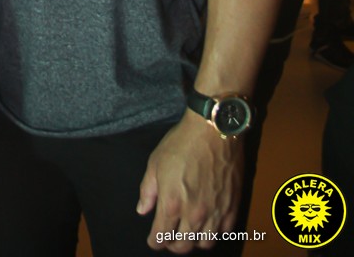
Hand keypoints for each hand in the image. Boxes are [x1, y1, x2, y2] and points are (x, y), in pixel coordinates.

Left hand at [137, 113, 242, 251]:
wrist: (213, 129)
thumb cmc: (182, 142)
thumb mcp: (155, 162)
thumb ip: (147, 190)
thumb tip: (143, 209)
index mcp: (172, 204)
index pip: (160, 237)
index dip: (154, 241)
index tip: (153, 239)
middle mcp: (194, 214)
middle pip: (182, 247)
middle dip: (172, 244)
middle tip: (168, 236)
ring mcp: (215, 212)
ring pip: (204, 244)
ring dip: (194, 241)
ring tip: (188, 230)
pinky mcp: (232, 206)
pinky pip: (224, 232)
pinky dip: (215, 232)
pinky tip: (208, 222)